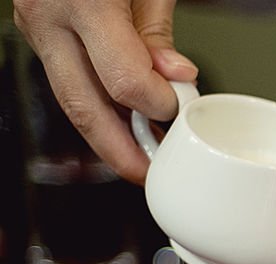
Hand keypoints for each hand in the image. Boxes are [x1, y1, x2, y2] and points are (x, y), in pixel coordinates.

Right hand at [13, 0, 197, 183]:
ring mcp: (34, 22)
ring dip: (106, 136)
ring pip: (70, 98)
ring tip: (141, 157)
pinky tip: (123, 123)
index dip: (158, 105)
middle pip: (84, 107)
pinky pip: (67, 77)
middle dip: (121, 151)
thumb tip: (174, 75)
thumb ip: (156, 27)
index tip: (180, 108)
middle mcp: (48, 14)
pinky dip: (96, 105)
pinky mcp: (35, 26)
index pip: (125, 82)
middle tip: (151, 175)